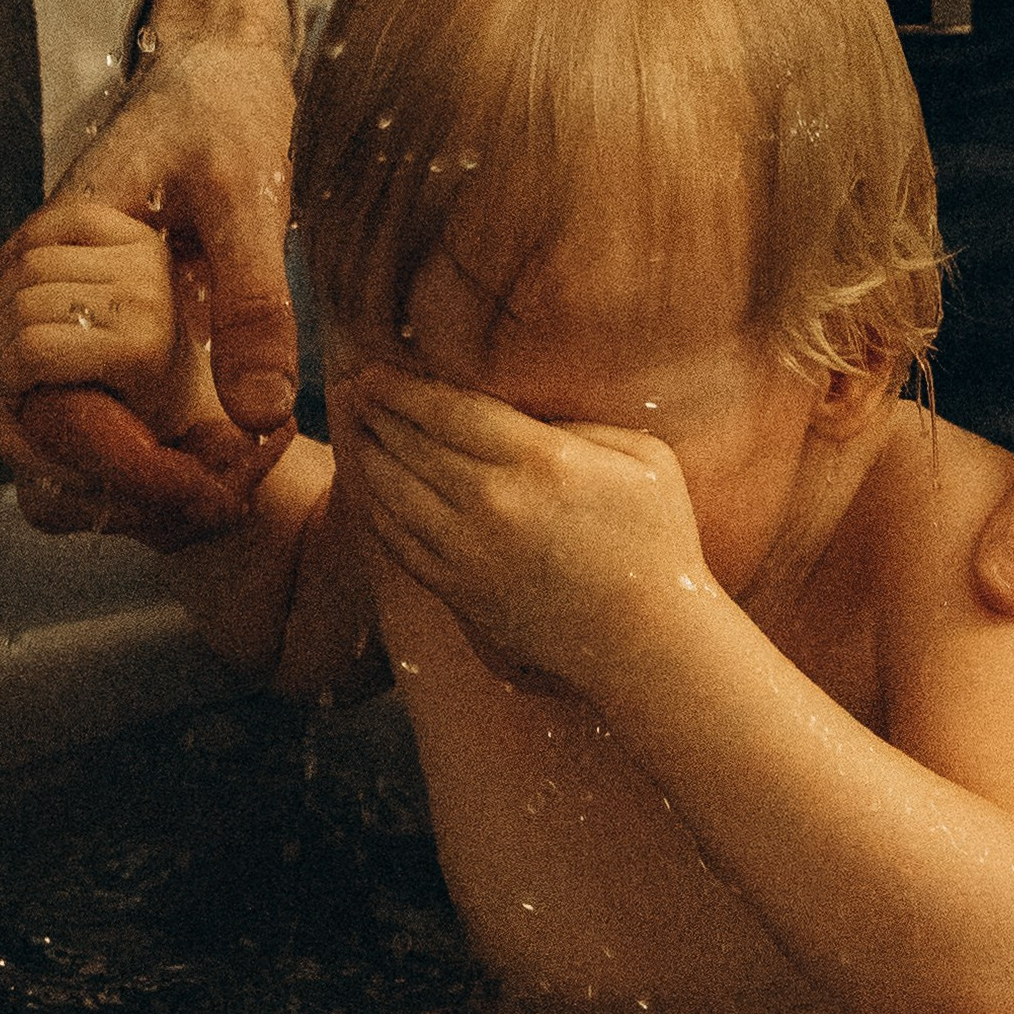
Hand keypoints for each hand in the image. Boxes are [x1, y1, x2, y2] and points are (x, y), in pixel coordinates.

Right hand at [0, 0, 300, 544]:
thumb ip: (254, 303)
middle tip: (218, 499)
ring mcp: (47, 311)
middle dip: (120, 479)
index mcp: (51, 251)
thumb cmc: (223, 116)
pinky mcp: (80, 328)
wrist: (213, 73)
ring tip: (209, 492)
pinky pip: (68, 419)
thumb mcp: (251, 198)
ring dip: (116, 478)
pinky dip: (119, 459)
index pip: (44, 389)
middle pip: (30, 430)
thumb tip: (260, 414)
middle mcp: (29, 288)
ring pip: (39, 438)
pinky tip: (189, 469)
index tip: (203, 489)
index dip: (118, 458)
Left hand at [340, 366, 710, 692]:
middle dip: (376, 411)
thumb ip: (580, 424)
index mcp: (539, 461)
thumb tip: (525, 412)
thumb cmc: (660, 544)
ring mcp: (469, 552)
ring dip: (368, 455)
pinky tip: (372, 491)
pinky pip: (399, 543)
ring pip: (394, 491)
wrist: (647, 644)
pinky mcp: (459, 591)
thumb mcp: (644, 457)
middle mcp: (492, 503)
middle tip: (353, 388)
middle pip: (411, 444)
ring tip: (357, 430)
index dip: (402, 386)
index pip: (448, 410)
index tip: (375, 369)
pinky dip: (376, 510)